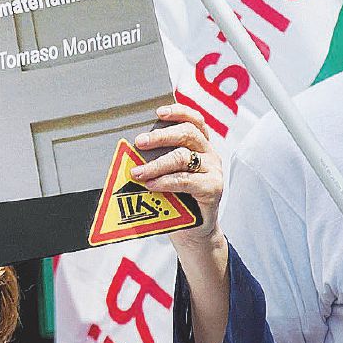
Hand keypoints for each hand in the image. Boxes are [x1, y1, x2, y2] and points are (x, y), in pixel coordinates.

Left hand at [130, 103, 222, 246]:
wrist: (193, 230)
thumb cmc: (177, 200)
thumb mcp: (166, 176)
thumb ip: (156, 161)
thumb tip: (128, 154)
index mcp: (199, 146)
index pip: (194, 121)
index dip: (179, 112)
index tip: (159, 112)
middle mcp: (209, 154)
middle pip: (189, 133)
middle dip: (162, 135)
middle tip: (139, 142)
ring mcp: (213, 171)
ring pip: (184, 157)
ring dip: (157, 163)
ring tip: (138, 172)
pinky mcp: (213, 188)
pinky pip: (186, 180)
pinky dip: (166, 181)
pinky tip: (152, 184)